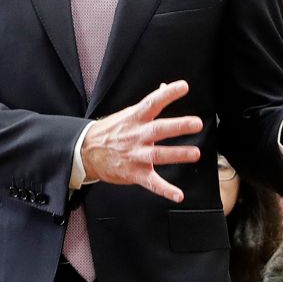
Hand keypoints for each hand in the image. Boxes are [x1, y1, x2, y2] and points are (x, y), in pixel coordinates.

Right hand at [80, 80, 203, 201]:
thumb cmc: (110, 132)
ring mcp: (135, 155)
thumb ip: (148, 104)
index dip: (168, 94)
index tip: (183, 86)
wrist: (86, 152)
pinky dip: (165, 190)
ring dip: (177, 154)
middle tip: (196, 123)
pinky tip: (178, 195)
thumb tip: (164, 86)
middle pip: (158, 129)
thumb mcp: (127, 114)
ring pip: (158, 155)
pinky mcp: (134, 173)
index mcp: (135, 119)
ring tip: (195, 153)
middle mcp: (136, 136)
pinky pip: (151, 182)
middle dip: (178, 126)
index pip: (152, 102)